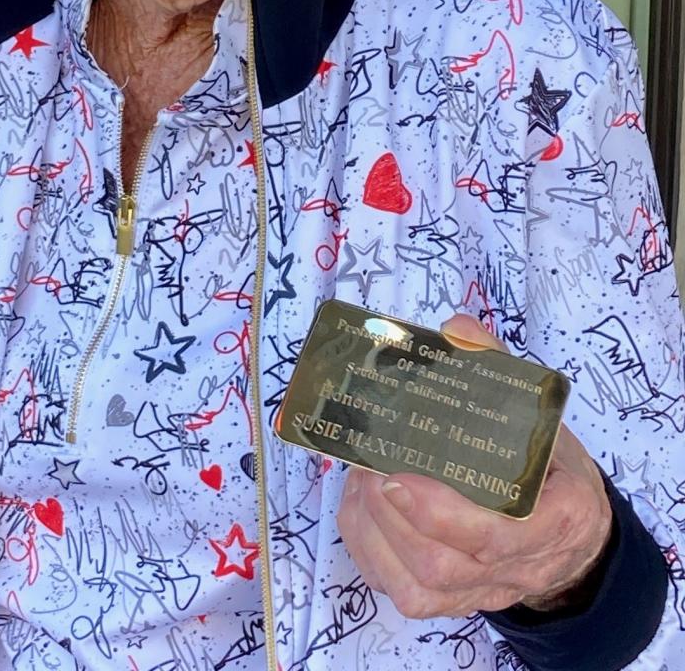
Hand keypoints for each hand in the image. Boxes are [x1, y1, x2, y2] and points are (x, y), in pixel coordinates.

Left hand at [336, 314, 611, 619]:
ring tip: (359, 478)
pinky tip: (359, 505)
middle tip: (365, 464)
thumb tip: (455, 330)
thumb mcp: (544, 417)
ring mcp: (483, 592)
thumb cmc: (552, 469)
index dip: (440, 514)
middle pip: (443, 566)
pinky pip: (399, 590)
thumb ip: (500, 372)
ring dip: (373, 529)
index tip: (397, 477)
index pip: (498, 538)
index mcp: (559, 520)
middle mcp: (520, 569)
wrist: (572, 538)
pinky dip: (367, 549)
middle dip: (390, 515)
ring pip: (416, 587)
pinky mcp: (451, 602)